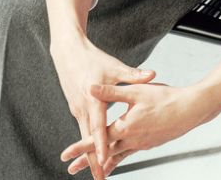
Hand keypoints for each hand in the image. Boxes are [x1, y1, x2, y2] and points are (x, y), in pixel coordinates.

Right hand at [49, 37, 155, 179]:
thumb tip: (151, 75)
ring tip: (97, 172)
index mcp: (93, 99)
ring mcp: (78, 109)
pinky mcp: (77, 109)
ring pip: (84, 137)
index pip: (98, 127)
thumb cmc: (92, 59)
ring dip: (89, 155)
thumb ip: (133, 75)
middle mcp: (83, 108)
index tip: (105, 160)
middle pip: (88, 139)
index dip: (102, 145)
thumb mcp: (113, 67)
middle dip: (93, 160)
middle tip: (99, 178)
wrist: (68, 53)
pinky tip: (92, 154)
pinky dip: (87, 143)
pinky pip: (83, 129)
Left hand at [61, 81, 210, 175]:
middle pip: (104, 152)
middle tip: (71, 168)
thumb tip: (90, 88)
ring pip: (116, 155)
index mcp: (125, 127)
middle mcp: (131, 139)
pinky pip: (129, 154)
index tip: (66, 154)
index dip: (80, 146)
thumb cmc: (165, 98)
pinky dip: (119, 159)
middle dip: (87, 160)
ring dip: (102, 162)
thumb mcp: (136, 91)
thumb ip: (111, 92)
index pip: (97, 138)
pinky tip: (115, 162)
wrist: (190, 110)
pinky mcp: (148, 143)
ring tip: (91, 170)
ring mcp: (140, 144)